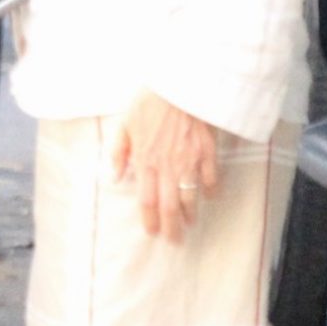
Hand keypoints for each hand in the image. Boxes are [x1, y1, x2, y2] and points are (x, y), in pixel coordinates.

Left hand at [112, 91, 219, 244]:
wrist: (180, 84)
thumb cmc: (149, 101)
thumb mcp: (124, 123)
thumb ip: (118, 152)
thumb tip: (114, 177)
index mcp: (145, 161)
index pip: (146, 200)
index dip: (149, 219)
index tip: (151, 232)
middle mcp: (167, 166)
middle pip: (169, 206)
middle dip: (172, 228)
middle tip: (174, 241)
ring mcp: (189, 161)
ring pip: (191, 197)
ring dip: (190, 214)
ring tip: (190, 224)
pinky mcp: (207, 152)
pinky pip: (212, 178)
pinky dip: (212, 191)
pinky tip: (211, 197)